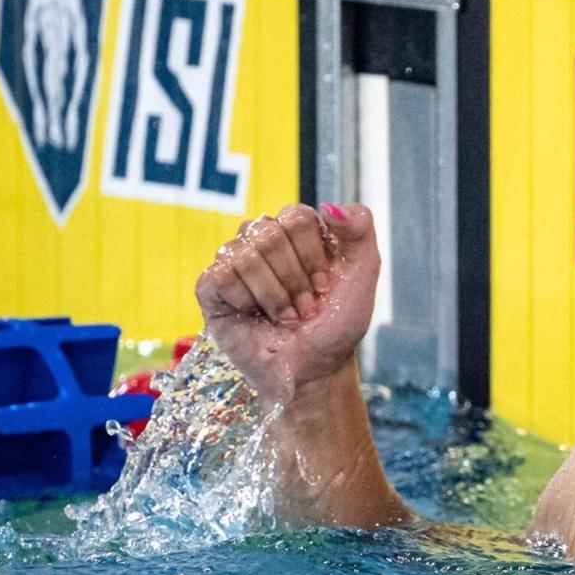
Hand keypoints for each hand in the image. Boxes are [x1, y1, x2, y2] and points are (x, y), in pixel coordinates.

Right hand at [194, 202, 378, 402]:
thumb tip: (329, 206)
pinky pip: (219, 276)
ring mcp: (236, 262)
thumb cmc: (337, 325)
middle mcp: (265, 240)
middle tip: (305, 306)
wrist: (315, 369)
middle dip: (294, 280)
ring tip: (286, 316)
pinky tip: (255, 315)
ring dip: (274, 295)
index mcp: (299, 232)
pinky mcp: (211, 288)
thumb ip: (360, 230)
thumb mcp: (363, 275)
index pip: (296, 216)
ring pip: (245, 255)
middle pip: (269, 233)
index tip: (325, 286)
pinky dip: (245, 301)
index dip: (312, 256)